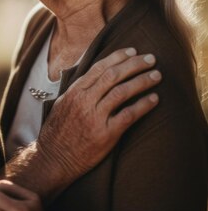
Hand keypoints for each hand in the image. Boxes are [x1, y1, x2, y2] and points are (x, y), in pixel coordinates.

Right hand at [34, 48, 161, 189]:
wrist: (53, 159)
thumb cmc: (57, 132)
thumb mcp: (62, 104)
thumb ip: (78, 89)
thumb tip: (93, 75)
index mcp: (75, 92)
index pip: (100, 68)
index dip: (118, 57)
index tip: (132, 51)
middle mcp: (85, 101)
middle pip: (113, 75)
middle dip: (134, 64)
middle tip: (151, 58)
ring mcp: (95, 117)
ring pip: (122, 92)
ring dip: (142, 81)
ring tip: (157, 75)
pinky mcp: (106, 134)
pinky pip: (128, 115)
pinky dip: (143, 105)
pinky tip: (154, 99)